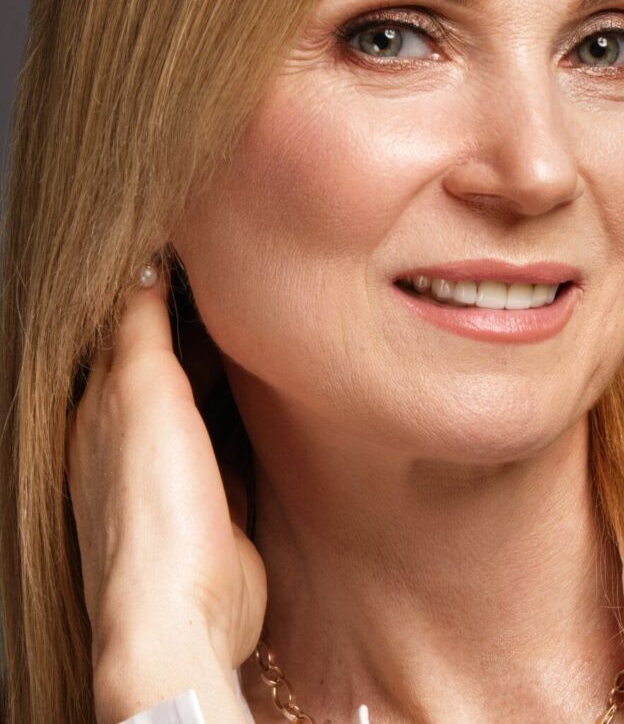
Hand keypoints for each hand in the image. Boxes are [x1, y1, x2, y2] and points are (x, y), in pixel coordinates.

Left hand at [65, 263, 266, 681]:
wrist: (184, 612)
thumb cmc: (152, 505)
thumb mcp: (140, 391)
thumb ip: (140, 326)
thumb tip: (144, 263)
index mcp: (101, 410)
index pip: (129, 331)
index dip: (162, 291)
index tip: (203, 255)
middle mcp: (134, 441)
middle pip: (172, 365)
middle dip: (203, 327)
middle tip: (249, 284)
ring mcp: (179, 474)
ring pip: (207, 402)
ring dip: (232, 369)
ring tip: (271, 327)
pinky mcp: (221, 502)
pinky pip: (238, 441)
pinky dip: (253, 414)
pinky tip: (279, 394)